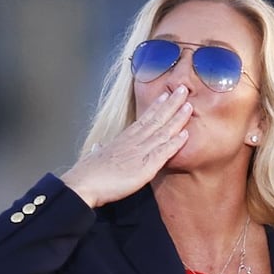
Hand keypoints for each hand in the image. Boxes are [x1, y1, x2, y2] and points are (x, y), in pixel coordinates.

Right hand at [60, 84, 192, 207]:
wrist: (83, 183)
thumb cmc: (88, 172)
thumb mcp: (94, 156)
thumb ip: (99, 150)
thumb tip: (97, 147)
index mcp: (124, 139)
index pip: (144, 119)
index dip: (156, 106)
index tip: (166, 95)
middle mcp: (134, 141)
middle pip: (156, 119)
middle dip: (171, 104)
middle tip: (183, 89)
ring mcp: (140, 153)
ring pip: (162, 131)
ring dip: (177, 119)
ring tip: (189, 105)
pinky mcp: (145, 167)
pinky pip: (163, 152)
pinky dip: (175, 143)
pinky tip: (185, 135)